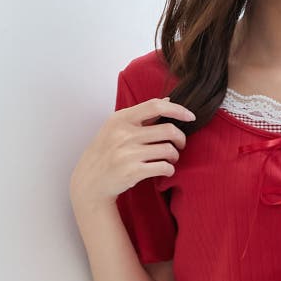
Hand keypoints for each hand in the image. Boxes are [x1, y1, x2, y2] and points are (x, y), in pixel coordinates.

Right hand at [70, 97, 194, 209]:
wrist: (90, 181)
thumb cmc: (107, 151)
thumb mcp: (116, 128)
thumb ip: (141, 115)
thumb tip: (168, 100)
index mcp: (120, 119)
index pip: (155, 106)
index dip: (177, 110)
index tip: (190, 116)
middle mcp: (124, 134)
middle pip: (169, 130)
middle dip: (181, 139)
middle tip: (180, 145)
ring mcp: (128, 153)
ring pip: (169, 150)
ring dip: (175, 156)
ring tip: (170, 159)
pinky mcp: (133, 172)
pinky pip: (164, 167)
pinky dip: (169, 169)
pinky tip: (165, 170)